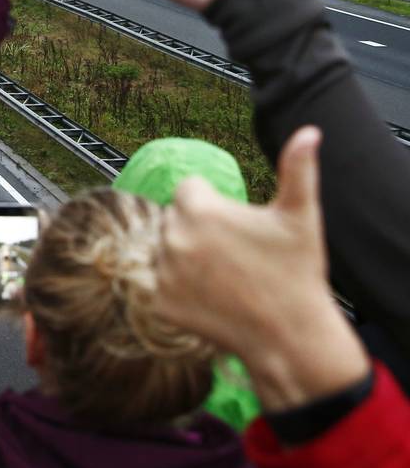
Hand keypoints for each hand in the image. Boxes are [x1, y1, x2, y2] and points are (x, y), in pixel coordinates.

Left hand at [154, 127, 368, 410]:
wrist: (290, 335)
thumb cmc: (297, 272)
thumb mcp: (300, 215)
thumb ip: (298, 169)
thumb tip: (309, 132)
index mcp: (198, 209)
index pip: (188, 189)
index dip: (212, 202)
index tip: (234, 223)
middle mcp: (172, 237)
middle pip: (175, 218)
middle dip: (198, 228)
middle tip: (234, 252)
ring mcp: (163, 272)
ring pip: (166, 250)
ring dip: (186, 257)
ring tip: (225, 275)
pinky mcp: (159, 302)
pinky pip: (162, 284)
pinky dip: (180, 288)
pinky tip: (211, 296)